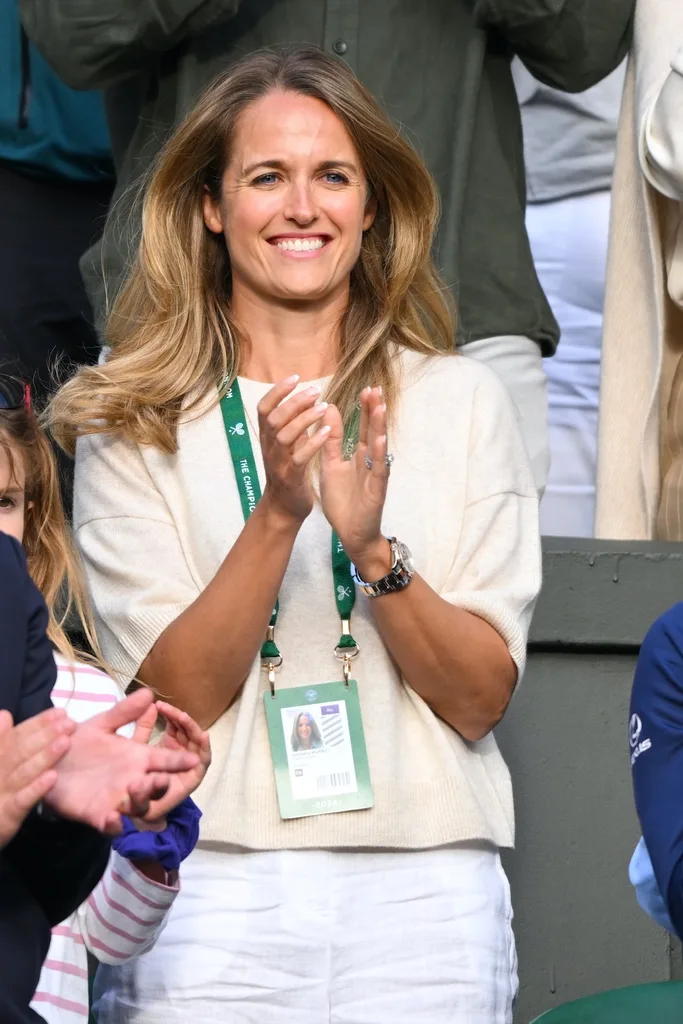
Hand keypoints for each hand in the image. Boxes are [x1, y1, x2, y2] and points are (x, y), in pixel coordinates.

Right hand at [0, 707, 75, 848]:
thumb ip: (1, 741)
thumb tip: (4, 715)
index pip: (18, 736)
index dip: (39, 723)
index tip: (61, 713)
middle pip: (21, 750)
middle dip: (45, 735)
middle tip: (69, 723)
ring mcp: (1, 793)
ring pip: (23, 772)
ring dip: (44, 757)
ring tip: (65, 742)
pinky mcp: (6, 815)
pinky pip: (22, 801)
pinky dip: (36, 788)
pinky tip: (53, 777)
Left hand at [44, 688, 199, 835]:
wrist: (48, 762)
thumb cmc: (79, 743)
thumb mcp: (102, 725)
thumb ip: (124, 712)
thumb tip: (149, 692)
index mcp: (137, 758)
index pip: (164, 760)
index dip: (179, 760)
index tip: (194, 758)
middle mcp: (132, 780)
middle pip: (156, 787)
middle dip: (162, 784)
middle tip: (161, 778)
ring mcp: (116, 799)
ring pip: (138, 806)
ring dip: (141, 800)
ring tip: (134, 788)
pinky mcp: (97, 815)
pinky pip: (110, 825)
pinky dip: (114, 825)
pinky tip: (113, 817)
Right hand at [258, 375, 330, 524]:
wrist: (283, 507)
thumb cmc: (288, 471)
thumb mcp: (287, 445)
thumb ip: (293, 423)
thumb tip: (304, 396)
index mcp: (267, 437)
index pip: (264, 408)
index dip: (277, 391)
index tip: (295, 378)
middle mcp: (269, 448)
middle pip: (274, 418)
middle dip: (294, 401)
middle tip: (315, 391)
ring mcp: (278, 463)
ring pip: (285, 436)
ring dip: (304, 419)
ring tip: (322, 407)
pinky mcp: (290, 478)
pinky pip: (299, 458)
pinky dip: (312, 443)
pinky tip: (327, 432)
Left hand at [320, 387, 391, 579]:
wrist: (351, 533)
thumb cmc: (344, 502)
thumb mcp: (331, 467)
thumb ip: (331, 442)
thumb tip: (328, 412)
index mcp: (359, 457)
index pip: (362, 428)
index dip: (364, 410)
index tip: (366, 389)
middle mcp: (370, 462)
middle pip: (372, 432)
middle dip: (374, 411)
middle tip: (375, 389)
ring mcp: (375, 475)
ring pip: (378, 447)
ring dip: (379, 427)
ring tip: (380, 406)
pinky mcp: (377, 490)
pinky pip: (379, 470)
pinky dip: (379, 454)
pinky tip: (379, 439)